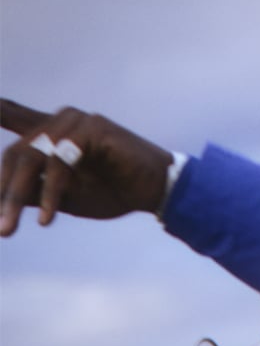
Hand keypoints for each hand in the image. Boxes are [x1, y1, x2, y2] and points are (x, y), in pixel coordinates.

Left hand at [0, 99, 173, 236]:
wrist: (157, 191)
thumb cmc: (112, 192)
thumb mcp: (63, 196)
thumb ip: (30, 191)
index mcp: (52, 132)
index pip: (12, 116)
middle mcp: (60, 120)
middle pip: (15, 155)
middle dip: (3, 193)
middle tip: (1, 229)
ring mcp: (75, 121)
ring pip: (31, 158)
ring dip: (17, 197)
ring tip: (12, 228)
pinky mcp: (92, 128)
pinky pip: (59, 162)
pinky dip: (51, 193)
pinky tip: (48, 218)